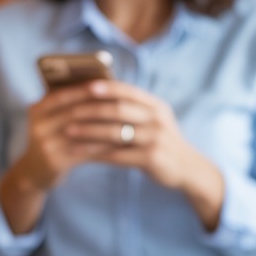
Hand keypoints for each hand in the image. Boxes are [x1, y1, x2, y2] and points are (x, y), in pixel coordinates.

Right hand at [6, 82, 116, 192]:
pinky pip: (84, 151)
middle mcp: (38, 126)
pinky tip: (117, 143)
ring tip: (124, 122)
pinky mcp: (54, 162)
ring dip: (104, 127)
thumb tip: (100, 88)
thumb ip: (67, 105)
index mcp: (36, 110)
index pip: (61, 95)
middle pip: (73, 113)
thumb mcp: (51, 120)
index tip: (105, 84)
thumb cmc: (52, 138)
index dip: (83, 90)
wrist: (34, 172)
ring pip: (81, 132)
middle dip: (98, 107)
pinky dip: (101, 146)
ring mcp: (45, 145)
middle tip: (121, 104)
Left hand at [63, 81, 225, 228]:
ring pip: (115, 133)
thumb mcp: (155, 121)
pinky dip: (96, 153)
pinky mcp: (150, 158)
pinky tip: (80, 153)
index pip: (128, 91)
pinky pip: (116, 154)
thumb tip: (98, 95)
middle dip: (90, 110)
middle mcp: (157, 119)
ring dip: (88, 131)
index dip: (106, 87)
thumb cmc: (162, 141)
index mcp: (156, 106)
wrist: (188, 169)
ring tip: (68, 131)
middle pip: (119, 110)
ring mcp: (155, 139)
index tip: (85, 86)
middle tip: (68, 111)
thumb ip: (134, 109)